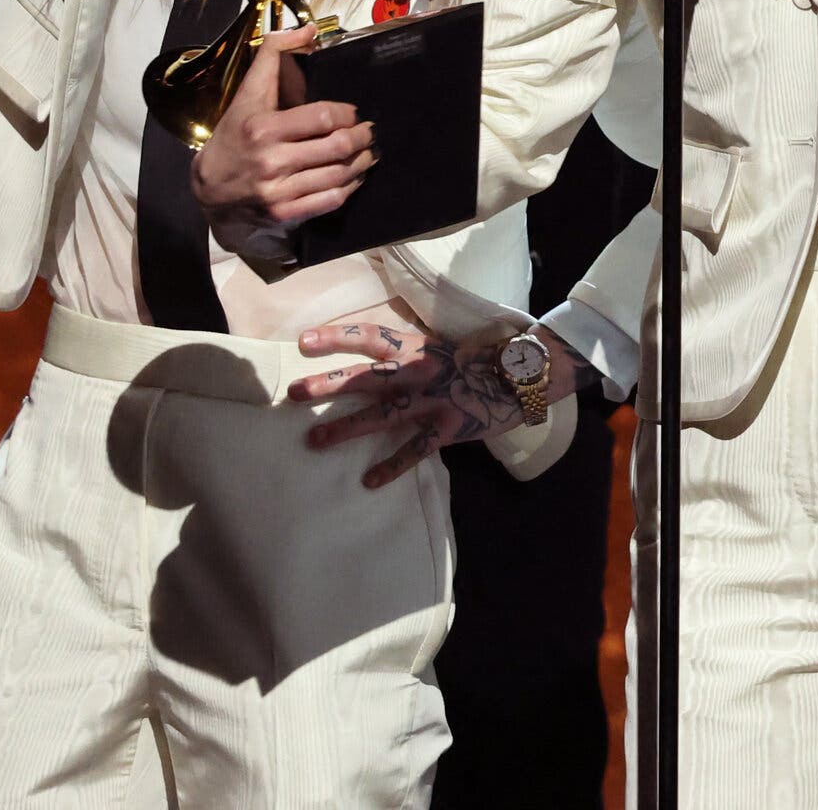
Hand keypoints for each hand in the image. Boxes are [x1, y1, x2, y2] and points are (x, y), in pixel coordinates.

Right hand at [190, 26, 373, 254]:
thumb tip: (310, 29)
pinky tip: (355, 176)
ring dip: (363, 161)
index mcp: (263, 128)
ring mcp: (278, 191)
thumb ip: (273, 55)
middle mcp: (271, 161)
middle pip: (337, 147)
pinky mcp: (284, 213)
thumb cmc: (235, 133)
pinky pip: (331, 200)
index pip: (322, 117)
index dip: (346, 113)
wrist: (209, 187)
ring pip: (339, 174)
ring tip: (368, 151)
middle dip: (362, 137)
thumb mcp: (248, 93)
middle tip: (369, 131)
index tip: (353, 112)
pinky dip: (350, 186)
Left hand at [290, 321, 594, 488]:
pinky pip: (415, 450)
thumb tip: (370, 359)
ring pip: (383, 415)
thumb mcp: (442, 348)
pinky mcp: (449, 427)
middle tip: (294, 393)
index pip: (371, 336)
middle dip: (330, 384)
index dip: (337, 337)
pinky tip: (368, 481)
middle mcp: (421, 371)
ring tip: (314, 441)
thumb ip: (409, 355)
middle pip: (368, 377)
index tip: (304, 341)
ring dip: (346, 429)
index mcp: (418, 346)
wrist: (523, 375)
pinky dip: (392, 467)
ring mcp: (434, 400)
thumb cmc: (478, 359)